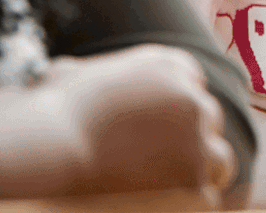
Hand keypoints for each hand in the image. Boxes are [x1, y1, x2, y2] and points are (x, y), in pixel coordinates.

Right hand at [0, 44, 235, 200]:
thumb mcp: (67, 76)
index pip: (193, 84)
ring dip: (201, 173)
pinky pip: (206, 197)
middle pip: (209, 120)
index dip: (179, 109)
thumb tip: (69, 74)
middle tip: (173, 161)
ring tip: (178, 189)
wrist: (50, 146)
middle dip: (193, 139)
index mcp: (168, 65)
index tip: (167, 128)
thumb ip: (86, 75)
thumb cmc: (46, 112)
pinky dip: (187, 205)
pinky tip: (166, 207)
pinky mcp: (195, 179)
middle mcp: (192, 98)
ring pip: (219, 161)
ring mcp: (198, 139)